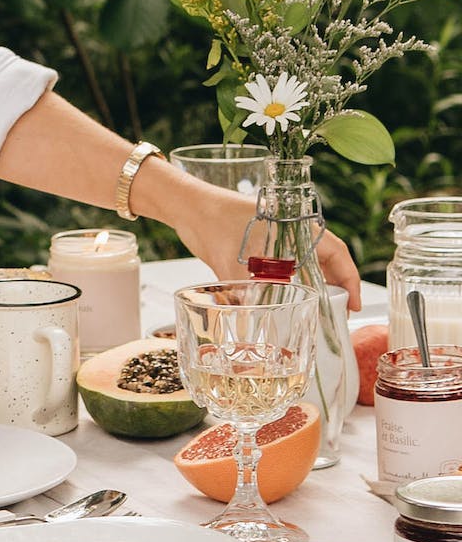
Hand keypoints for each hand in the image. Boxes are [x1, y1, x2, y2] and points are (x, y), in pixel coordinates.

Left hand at [165, 175, 362, 312]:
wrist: (187, 207)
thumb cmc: (213, 223)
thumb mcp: (233, 264)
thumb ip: (245, 298)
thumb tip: (250, 334)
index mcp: (295, 227)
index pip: (336, 253)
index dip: (350, 279)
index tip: (354, 304)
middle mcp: (290, 232)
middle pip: (323, 262)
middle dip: (333, 289)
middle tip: (336, 318)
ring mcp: (275, 239)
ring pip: (303, 266)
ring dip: (312, 288)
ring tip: (318, 316)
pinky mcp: (258, 247)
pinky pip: (283, 268)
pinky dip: (290, 285)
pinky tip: (287, 304)